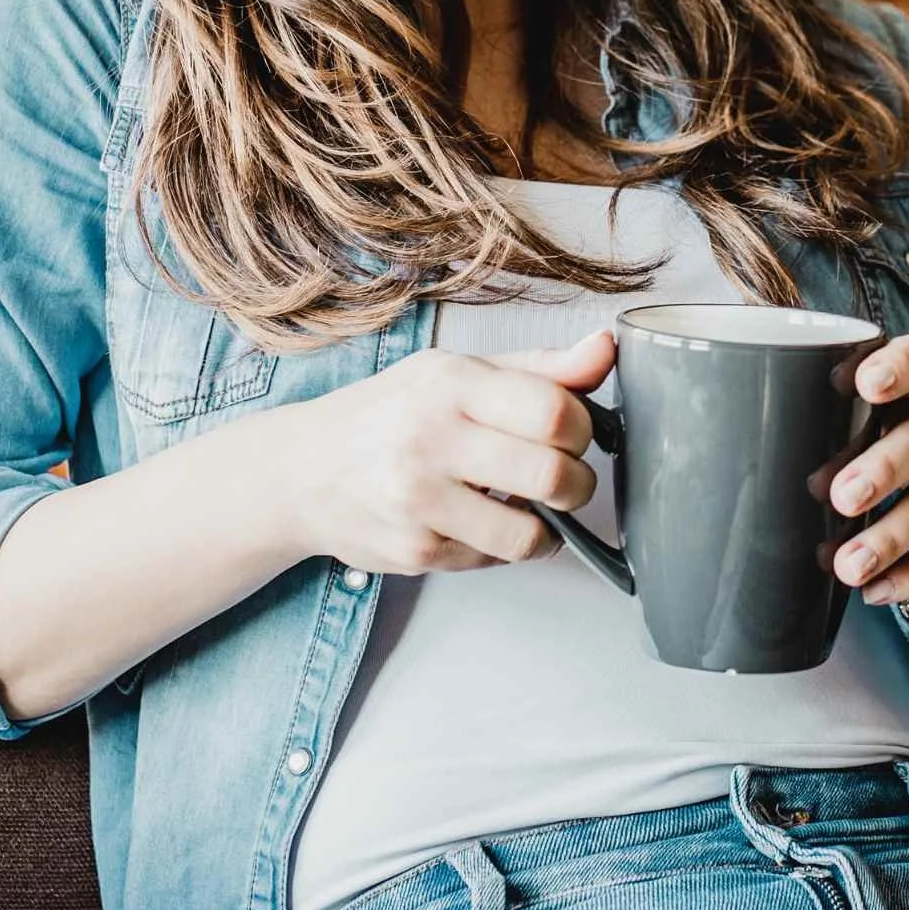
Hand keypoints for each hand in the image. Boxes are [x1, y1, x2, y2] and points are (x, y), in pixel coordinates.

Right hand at [268, 330, 616, 575]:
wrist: (302, 471)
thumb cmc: (393, 413)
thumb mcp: (460, 372)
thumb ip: (542, 368)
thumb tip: (606, 349)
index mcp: (450, 384)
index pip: (553, 410)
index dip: (583, 427)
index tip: (574, 432)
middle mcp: (429, 440)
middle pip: (553, 476)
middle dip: (578, 484)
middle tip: (565, 478)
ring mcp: (418, 502)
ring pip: (530, 533)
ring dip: (547, 525)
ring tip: (529, 504)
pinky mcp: (414, 552)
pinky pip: (494, 559)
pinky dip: (502, 544)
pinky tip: (479, 519)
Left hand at [825, 334, 908, 675]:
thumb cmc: (901, 440)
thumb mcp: (879, 419)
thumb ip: (834, 428)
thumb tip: (762, 468)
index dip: (892, 369)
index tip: (865, 383)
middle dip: (881, 469)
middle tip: (841, 497)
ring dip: (888, 539)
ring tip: (847, 567)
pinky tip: (876, 590)